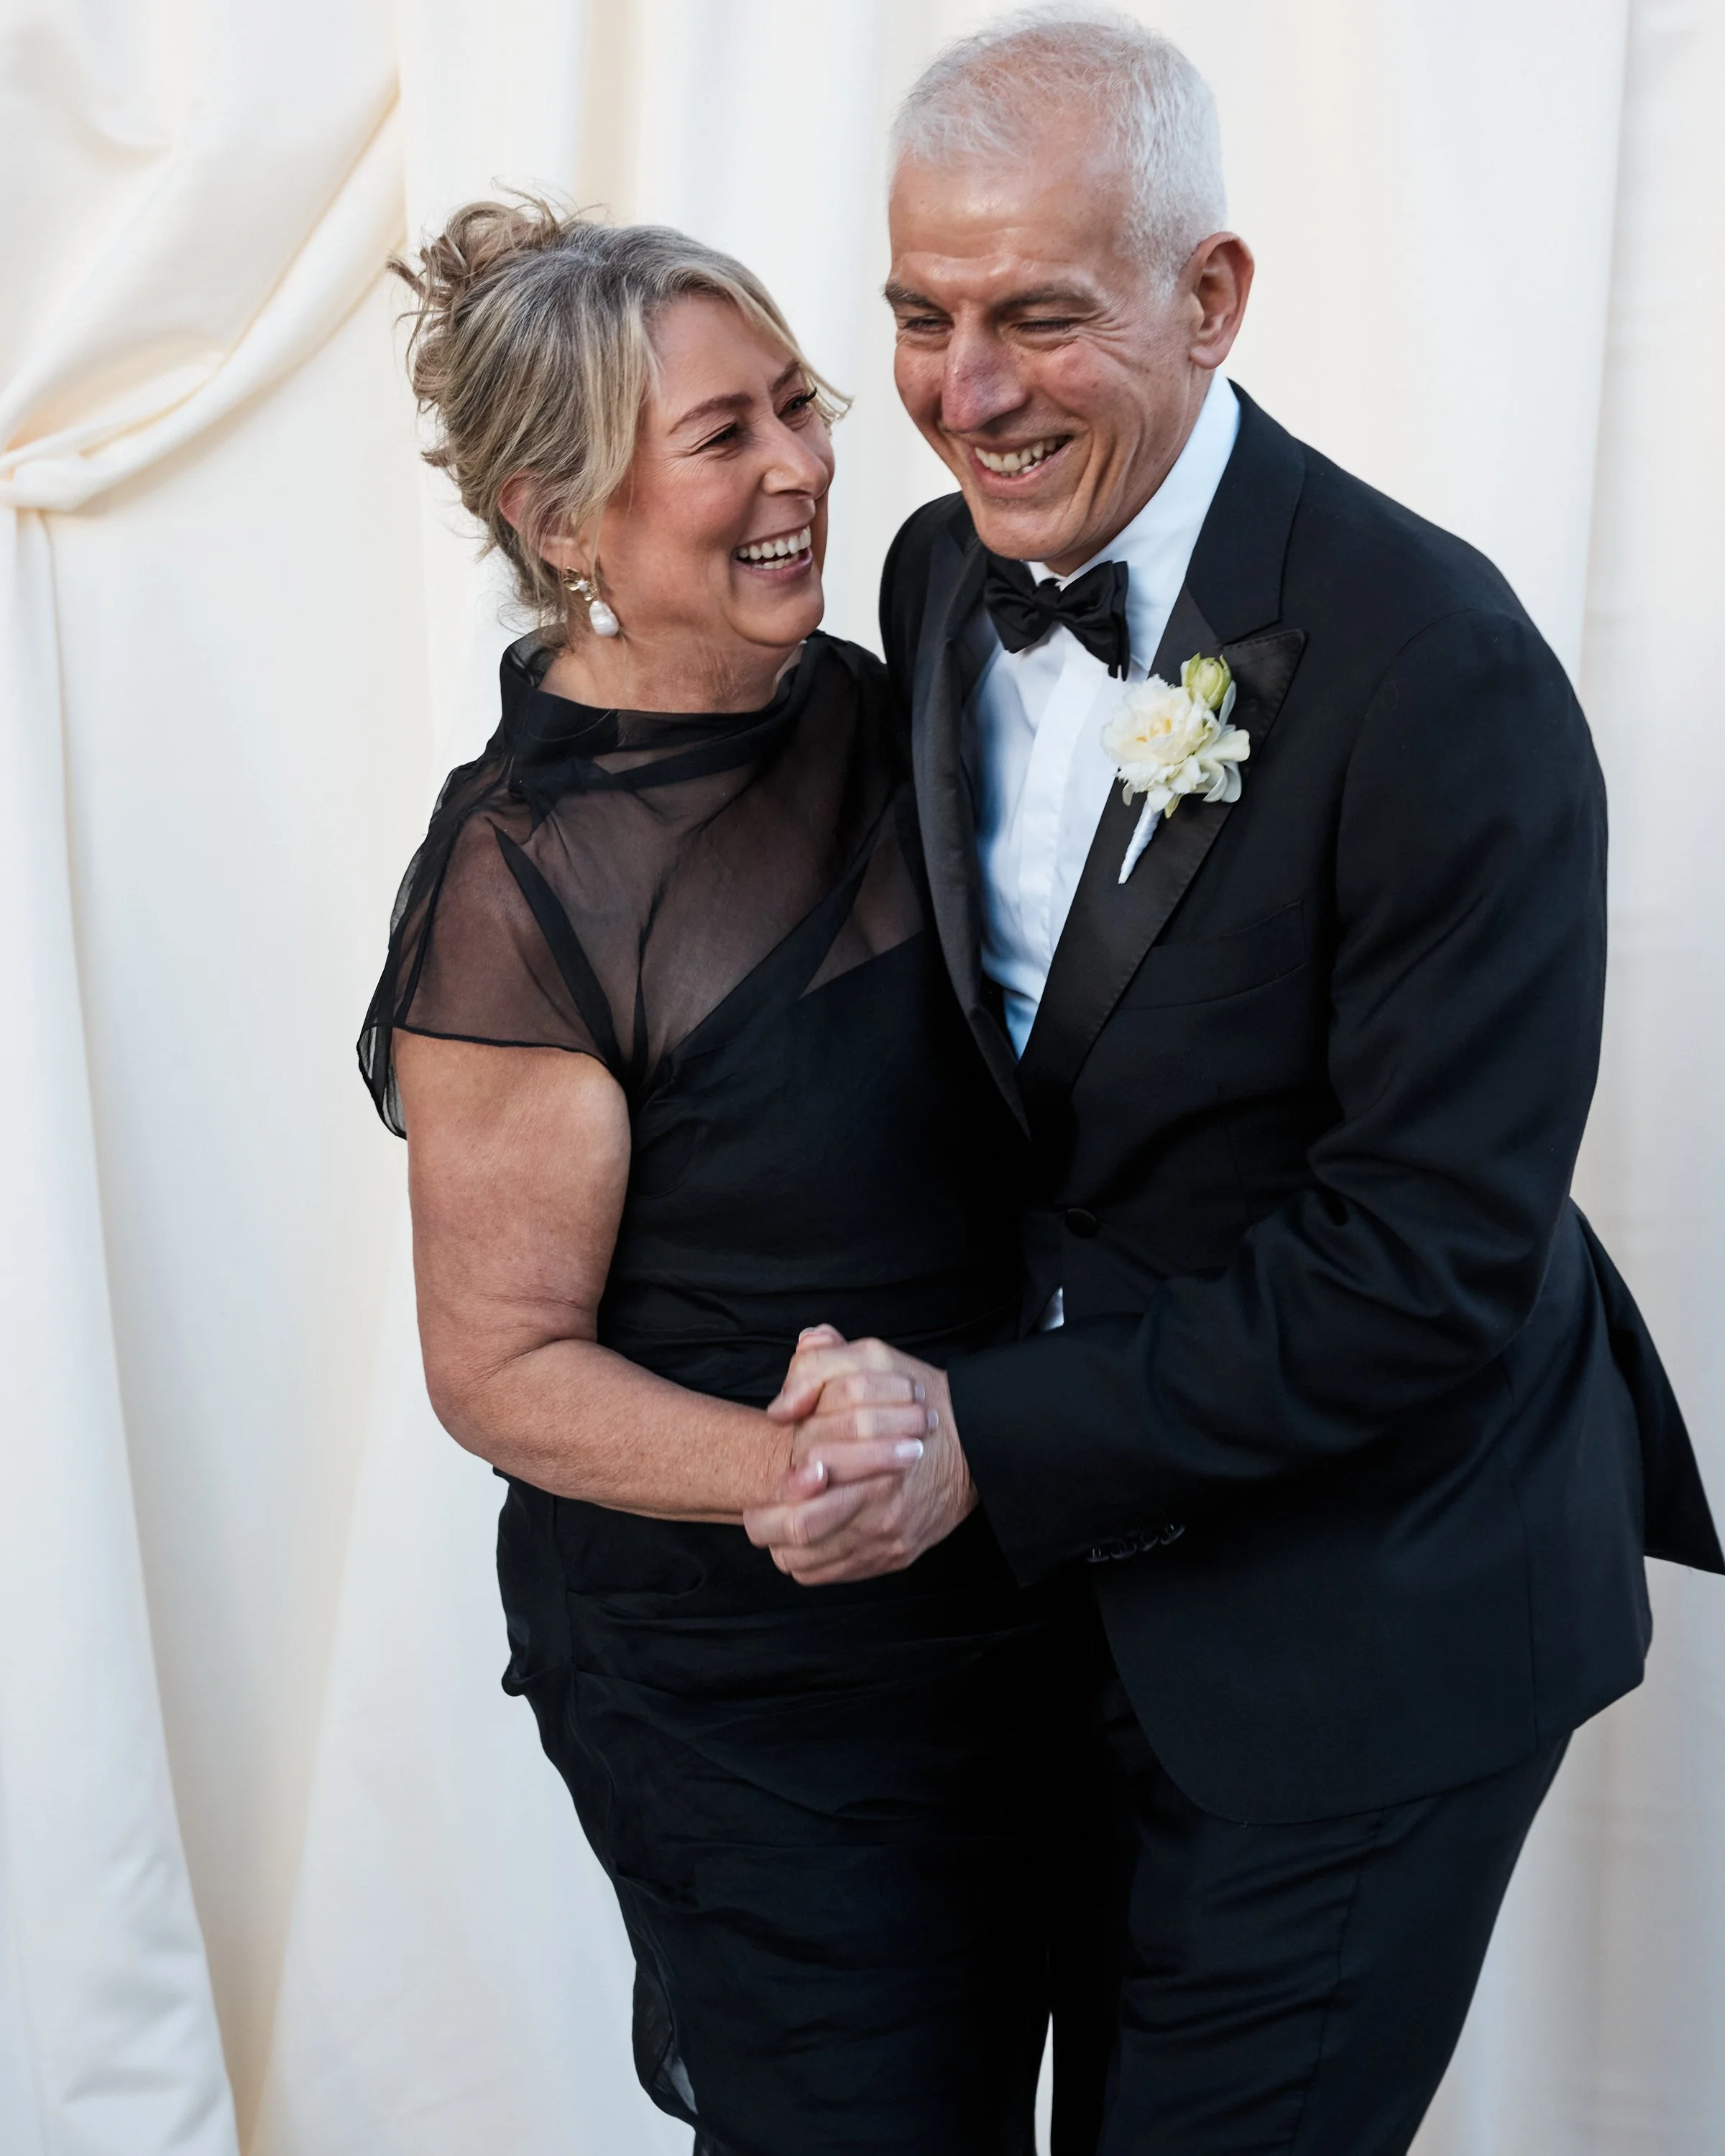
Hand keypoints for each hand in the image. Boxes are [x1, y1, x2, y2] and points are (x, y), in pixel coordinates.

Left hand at [744, 1335, 976, 1583]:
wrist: (976, 1441)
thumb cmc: (915, 1401)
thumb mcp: (871, 1358)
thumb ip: (817, 1367)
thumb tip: (781, 1406)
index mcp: (867, 1457)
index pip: (799, 1489)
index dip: (774, 1489)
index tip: (779, 1478)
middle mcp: (878, 1506)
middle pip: (798, 1531)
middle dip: (766, 1522)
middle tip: (762, 1510)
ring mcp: (886, 1538)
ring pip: (807, 1561)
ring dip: (784, 1544)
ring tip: (785, 1520)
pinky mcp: (894, 1557)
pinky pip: (832, 1575)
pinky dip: (811, 1561)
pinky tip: (814, 1536)